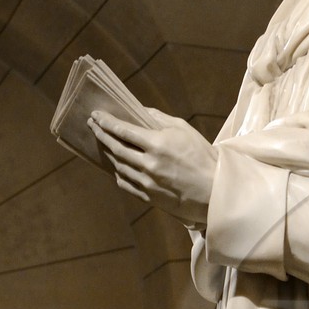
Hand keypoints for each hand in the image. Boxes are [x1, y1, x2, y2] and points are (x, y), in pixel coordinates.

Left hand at [90, 109, 215, 223]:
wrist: (215, 192)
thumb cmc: (203, 157)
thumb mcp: (184, 130)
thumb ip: (159, 119)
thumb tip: (140, 112)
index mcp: (157, 144)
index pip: (123, 130)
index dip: (106, 122)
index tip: (96, 115)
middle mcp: (148, 164)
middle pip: (116, 147)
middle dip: (101, 134)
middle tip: (93, 125)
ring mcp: (147, 182)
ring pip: (118, 166)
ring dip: (108, 153)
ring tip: (103, 143)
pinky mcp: (149, 197)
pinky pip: (125, 183)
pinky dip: (117, 172)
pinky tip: (116, 166)